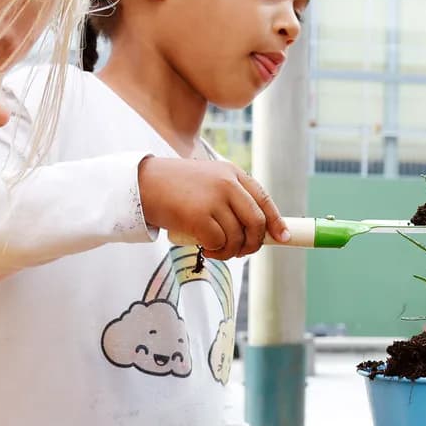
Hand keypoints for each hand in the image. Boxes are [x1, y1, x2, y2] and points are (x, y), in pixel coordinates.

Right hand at [137, 155, 288, 258]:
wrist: (142, 184)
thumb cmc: (175, 187)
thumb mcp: (208, 181)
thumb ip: (231, 197)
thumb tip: (255, 229)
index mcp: (232, 173)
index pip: (264, 199)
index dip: (276, 221)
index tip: (282, 237)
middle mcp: (227, 183)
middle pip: (256, 222)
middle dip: (254, 243)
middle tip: (242, 252)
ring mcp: (214, 199)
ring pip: (238, 237)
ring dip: (231, 251)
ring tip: (218, 250)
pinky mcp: (199, 216)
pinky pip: (219, 243)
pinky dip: (216, 252)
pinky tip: (207, 249)